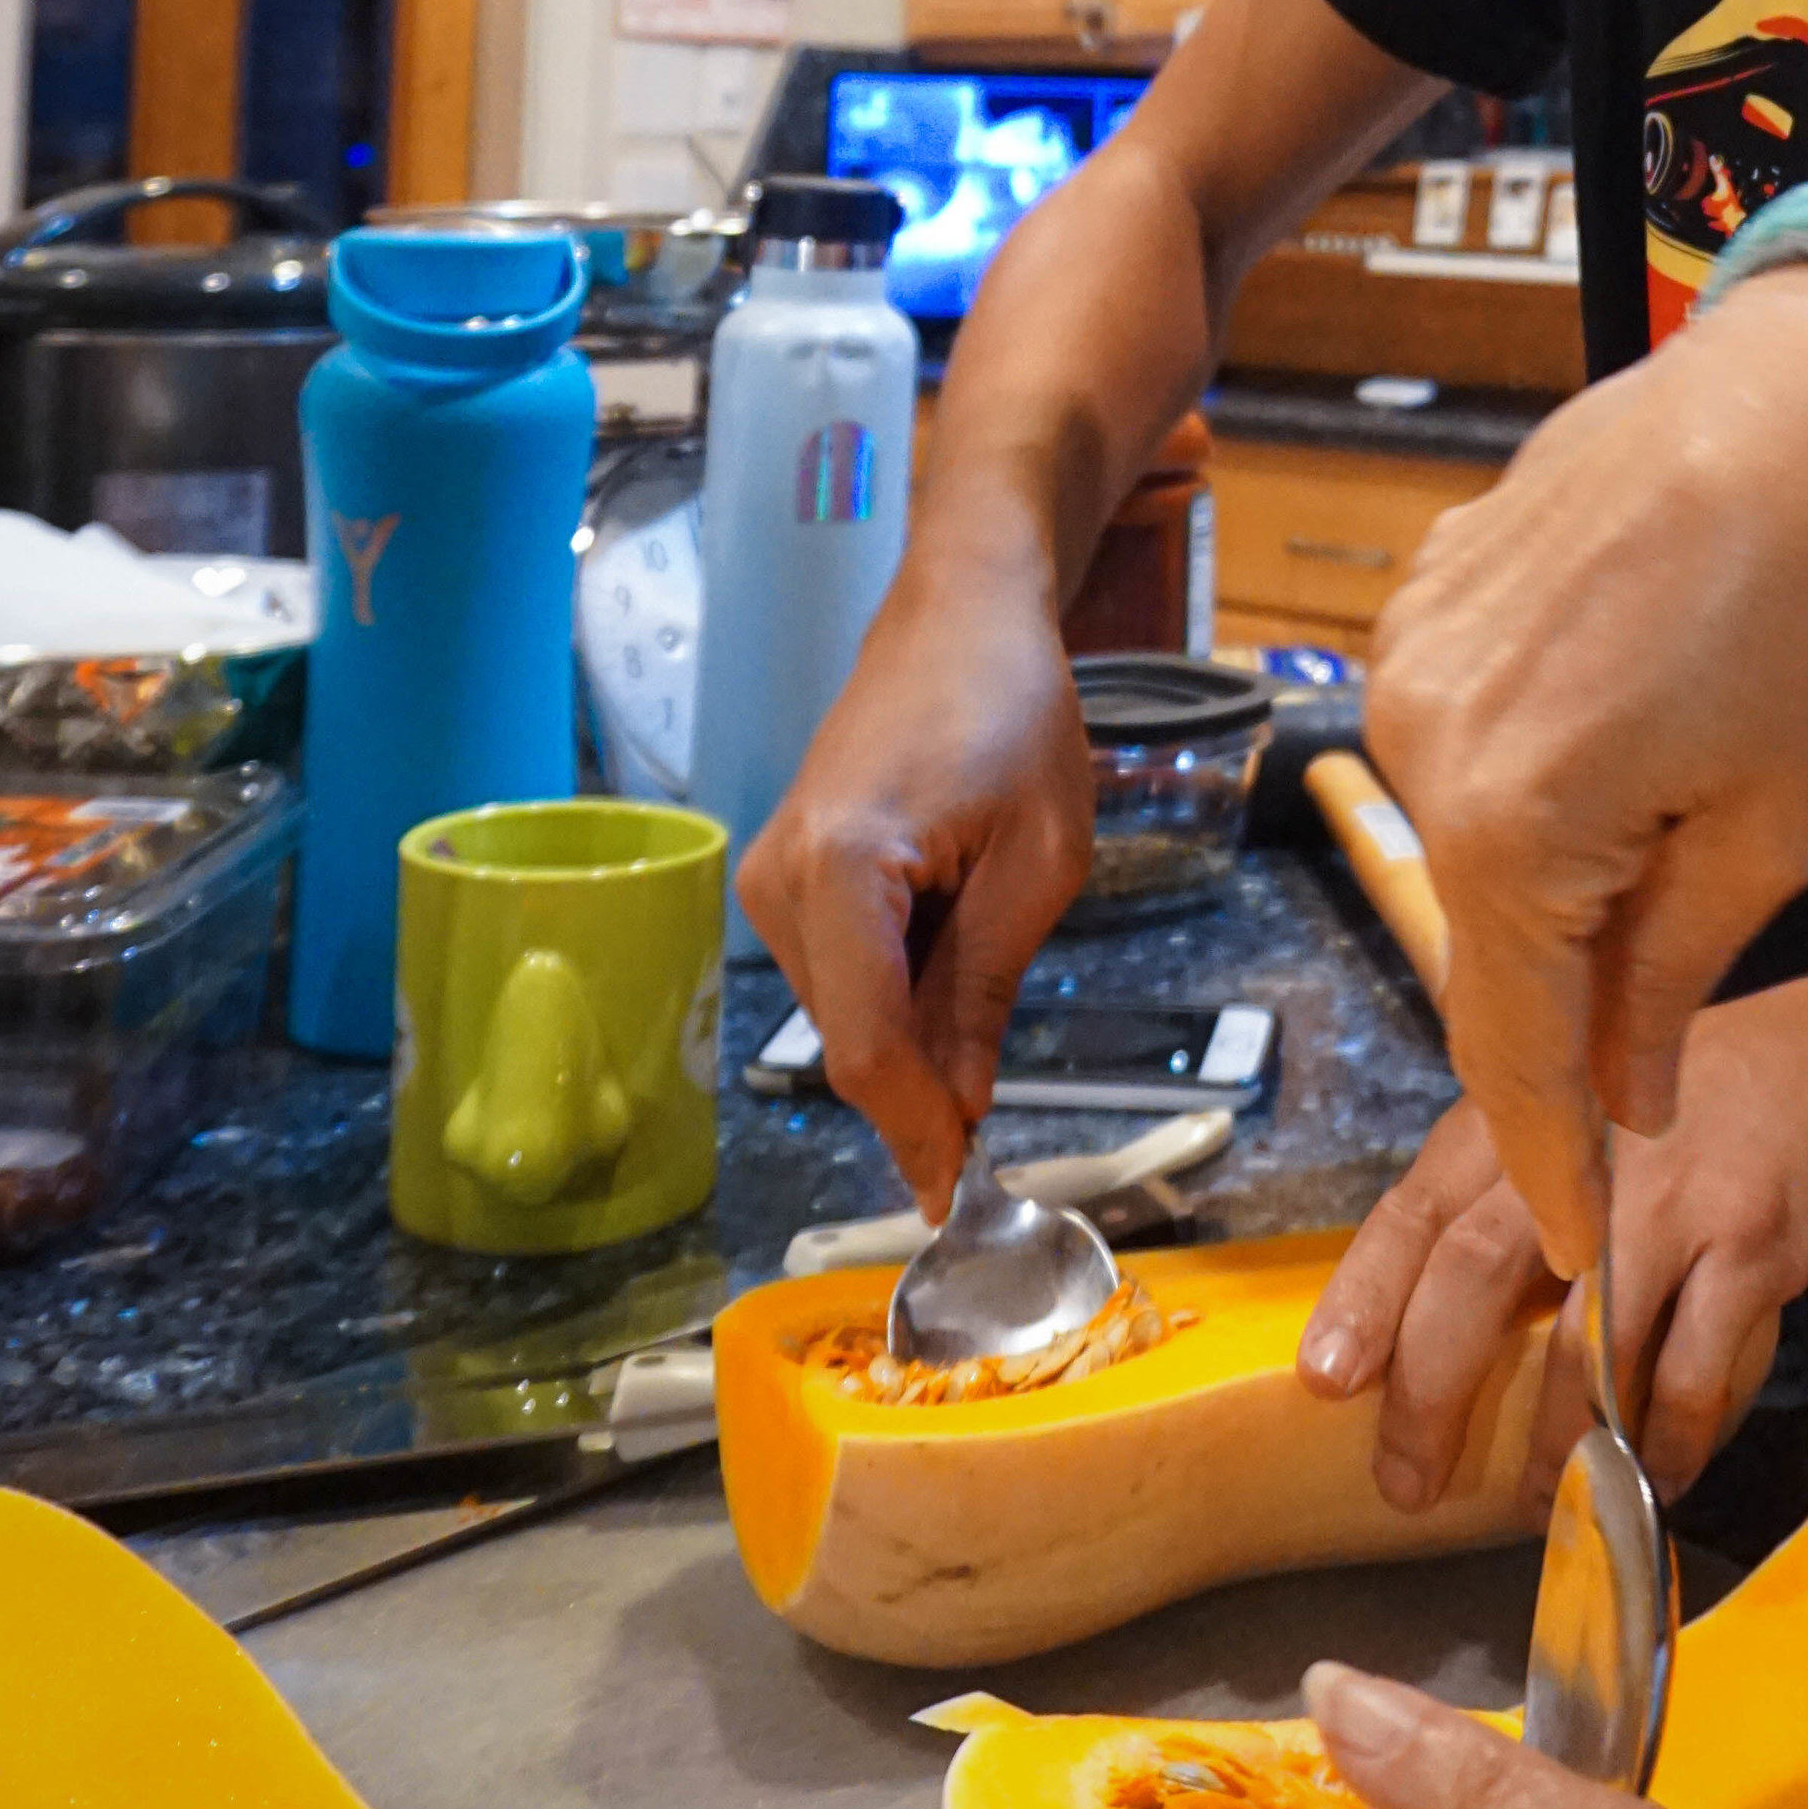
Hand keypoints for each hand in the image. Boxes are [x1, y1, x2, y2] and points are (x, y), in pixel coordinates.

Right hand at [734, 552, 1094, 1220]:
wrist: (960, 614)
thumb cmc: (1014, 712)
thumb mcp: (1038, 862)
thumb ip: (984, 990)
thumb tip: (959, 1107)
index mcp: (842, 869)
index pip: (869, 1045)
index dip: (915, 1131)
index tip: (955, 1193)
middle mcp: (779, 879)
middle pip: (850, 1039)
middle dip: (919, 1091)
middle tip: (991, 1127)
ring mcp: (769, 877)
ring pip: (845, 1013)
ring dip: (913, 1029)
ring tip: (988, 940)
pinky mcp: (781, 875)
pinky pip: (840, 971)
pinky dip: (895, 988)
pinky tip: (949, 935)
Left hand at [1295, 987, 1807, 1509]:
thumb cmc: (1659, 1131)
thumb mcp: (1561, 1133)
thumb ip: (1488, 1206)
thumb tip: (1401, 1338)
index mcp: (1514, 1129)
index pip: (1415, 1210)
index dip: (1365, 1297)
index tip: (1328, 1380)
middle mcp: (1580, 1157)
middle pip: (1476, 1273)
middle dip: (1432, 1392)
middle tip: (1407, 1483)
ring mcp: (1666, 1200)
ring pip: (1585, 1341)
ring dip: (1553, 1443)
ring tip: (1537, 1507)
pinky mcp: (1746, 1245)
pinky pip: (1690, 1371)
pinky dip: (1664, 1440)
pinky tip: (1652, 1478)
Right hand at [1364, 263, 1807, 1279]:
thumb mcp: (1775, 833)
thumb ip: (1672, 978)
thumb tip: (1628, 1092)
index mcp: (1505, 816)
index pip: (1510, 1041)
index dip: (1550, 1155)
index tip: (1579, 1250)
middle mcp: (1420, 729)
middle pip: (1487, 934)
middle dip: (1566, 1008)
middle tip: (1644, 1075)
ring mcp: (1412, 644)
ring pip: (1478, 830)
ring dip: (1559, 874)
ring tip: (1683, 828)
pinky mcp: (1429, 581)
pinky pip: (1468, 728)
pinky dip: (1539, 771)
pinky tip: (1638, 727)